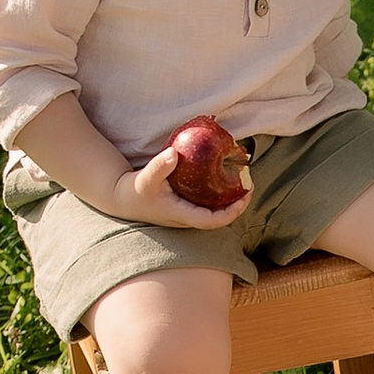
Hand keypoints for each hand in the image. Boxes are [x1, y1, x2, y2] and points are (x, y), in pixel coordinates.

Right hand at [115, 142, 250, 232]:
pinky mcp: (187, 208)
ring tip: (242, 180)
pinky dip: (220, 193)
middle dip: (238, 203)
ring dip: (231, 199)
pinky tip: (225, 178)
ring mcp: (188, 215)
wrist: (123, 199)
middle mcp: (188, 220)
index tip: (245, 196)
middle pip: (220, 217)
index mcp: (182, 215)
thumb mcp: (146, 177)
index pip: (213, 221)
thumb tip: (174, 153)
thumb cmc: (135, 190)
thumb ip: (159, 166)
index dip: (233, 212)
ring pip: (216, 211)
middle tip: (250, 183)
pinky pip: (209, 204)